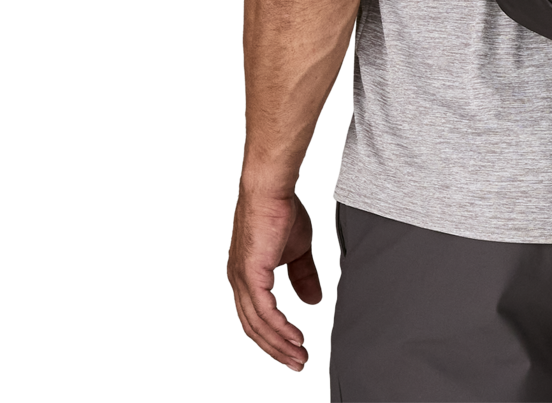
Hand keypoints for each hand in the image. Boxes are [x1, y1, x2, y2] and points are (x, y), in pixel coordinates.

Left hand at [226, 187, 322, 371]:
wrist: (271, 189)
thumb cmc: (281, 211)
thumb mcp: (298, 250)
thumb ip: (303, 277)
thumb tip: (313, 301)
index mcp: (246, 277)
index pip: (256, 317)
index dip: (274, 336)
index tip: (293, 349)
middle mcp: (238, 282)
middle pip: (254, 329)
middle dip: (277, 349)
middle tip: (298, 363)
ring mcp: (242, 281)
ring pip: (259, 326)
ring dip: (281, 344)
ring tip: (300, 355)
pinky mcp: (251, 276)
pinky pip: (266, 313)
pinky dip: (281, 329)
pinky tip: (295, 337)